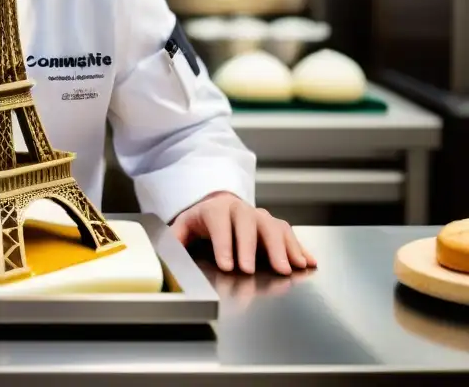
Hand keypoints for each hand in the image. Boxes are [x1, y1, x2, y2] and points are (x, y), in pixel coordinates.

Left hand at [171, 192, 316, 275]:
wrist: (221, 203)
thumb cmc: (203, 220)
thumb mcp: (185, 225)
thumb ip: (177, 237)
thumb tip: (166, 252)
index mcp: (215, 210)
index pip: (220, 225)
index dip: (224, 245)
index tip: (228, 266)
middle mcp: (240, 210)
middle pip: (248, 225)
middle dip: (251, 248)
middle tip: (252, 269)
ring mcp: (259, 216)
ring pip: (272, 227)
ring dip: (282, 248)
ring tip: (289, 268)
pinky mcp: (274, 224)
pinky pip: (288, 233)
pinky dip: (300, 248)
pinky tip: (307, 262)